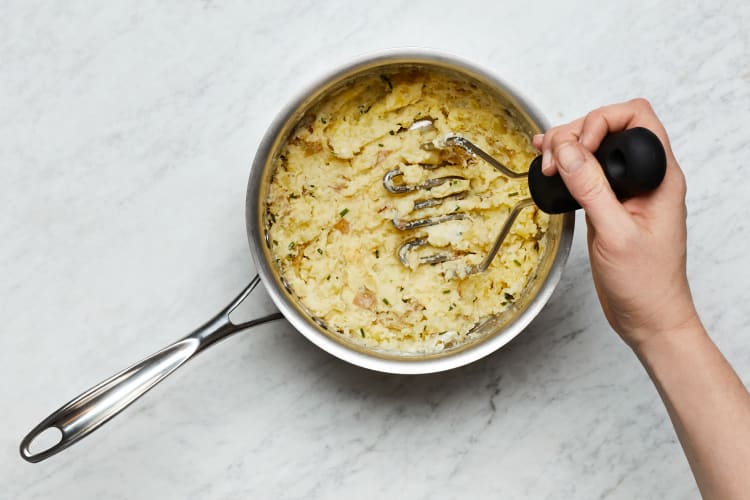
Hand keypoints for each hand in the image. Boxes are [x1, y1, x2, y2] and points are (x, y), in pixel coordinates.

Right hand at [533, 98, 699, 349]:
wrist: (647, 317)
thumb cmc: (646, 283)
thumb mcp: (615, 233)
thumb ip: (591, 188)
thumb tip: (568, 150)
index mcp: (659, 177)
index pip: (637, 118)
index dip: (602, 122)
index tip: (577, 148)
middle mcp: (644, 177)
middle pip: (610, 127)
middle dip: (576, 134)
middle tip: (553, 160)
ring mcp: (625, 190)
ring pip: (595, 148)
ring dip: (567, 149)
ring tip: (546, 163)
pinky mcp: (609, 204)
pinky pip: (587, 172)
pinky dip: (566, 166)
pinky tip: (548, 167)